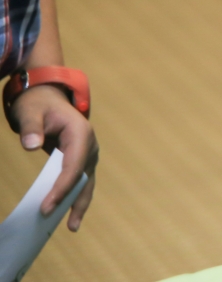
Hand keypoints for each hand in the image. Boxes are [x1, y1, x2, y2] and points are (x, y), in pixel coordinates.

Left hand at [9, 83, 97, 229]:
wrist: (47, 98)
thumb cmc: (38, 105)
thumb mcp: (30, 112)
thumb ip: (31, 127)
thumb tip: (31, 145)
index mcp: (81, 132)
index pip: (74, 165)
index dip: (62, 187)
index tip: (46, 206)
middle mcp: (89, 144)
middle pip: (85, 177)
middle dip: (77, 201)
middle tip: (69, 226)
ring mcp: (87, 152)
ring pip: (86, 181)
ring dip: (79, 203)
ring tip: (72, 226)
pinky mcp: (80, 159)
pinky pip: (79, 180)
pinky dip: (74, 196)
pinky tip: (67, 212)